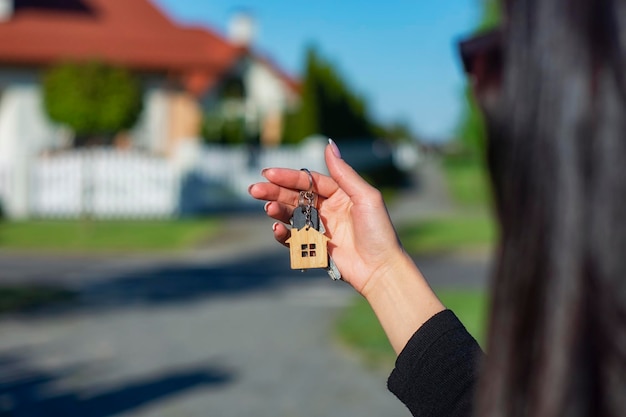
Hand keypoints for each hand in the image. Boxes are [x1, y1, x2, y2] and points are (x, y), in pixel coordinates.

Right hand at [248, 141, 405, 295]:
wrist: (381, 269)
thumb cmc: (378, 231)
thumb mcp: (365, 197)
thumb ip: (344, 173)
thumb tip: (328, 144)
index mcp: (339, 194)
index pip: (309, 181)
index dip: (289, 177)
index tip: (268, 173)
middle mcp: (327, 209)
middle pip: (295, 196)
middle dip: (274, 192)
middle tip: (254, 190)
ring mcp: (319, 228)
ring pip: (291, 215)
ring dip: (276, 211)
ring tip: (268, 209)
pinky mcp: (314, 247)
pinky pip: (293, 238)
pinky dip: (283, 234)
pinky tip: (278, 229)